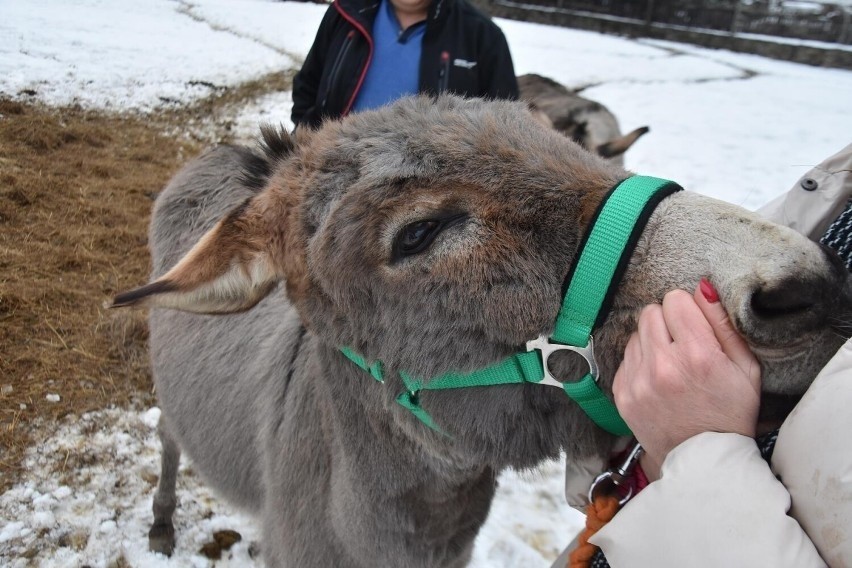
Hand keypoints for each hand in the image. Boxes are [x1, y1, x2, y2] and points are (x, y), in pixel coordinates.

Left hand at [613, 278, 760, 480]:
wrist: (704, 461)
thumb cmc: (731, 412)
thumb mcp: (746, 368)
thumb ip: (724, 323)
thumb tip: (701, 287)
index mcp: (697, 356)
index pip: (675, 299)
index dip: (687, 310)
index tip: (695, 327)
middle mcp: (663, 366)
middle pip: (651, 311)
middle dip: (668, 322)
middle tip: (683, 345)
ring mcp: (638, 381)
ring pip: (636, 333)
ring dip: (652, 342)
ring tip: (672, 365)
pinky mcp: (622, 393)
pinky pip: (625, 357)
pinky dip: (640, 363)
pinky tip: (659, 380)